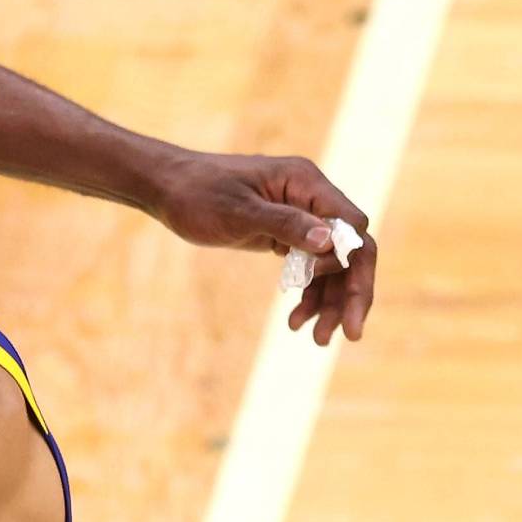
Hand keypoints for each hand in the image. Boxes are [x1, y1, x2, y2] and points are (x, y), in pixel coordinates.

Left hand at [150, 150, 377, 344]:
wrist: (170, 189)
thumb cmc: (198, 194)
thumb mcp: (238, 212)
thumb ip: (284, 223)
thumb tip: (329, 240)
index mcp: (306, 183)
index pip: (351, 225)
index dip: (350, 261)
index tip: (321, 285)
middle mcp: (311, 198)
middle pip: (349, 250)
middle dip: (351, 292)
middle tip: (350, 334)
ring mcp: (300, 217)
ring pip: (332, 264)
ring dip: (330, 301)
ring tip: (319, 339)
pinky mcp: (286, 234)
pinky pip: (310, 266)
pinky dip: (309, 294)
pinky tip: (297, 321)